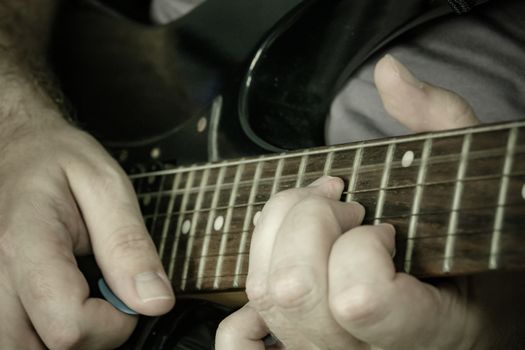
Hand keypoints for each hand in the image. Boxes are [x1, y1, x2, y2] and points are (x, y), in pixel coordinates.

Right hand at [0, 114, 173, 348]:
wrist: (16, 147)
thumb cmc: (59, 159)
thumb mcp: (107, 188)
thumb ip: (129, 246)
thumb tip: (154, 301)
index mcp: (25, 244)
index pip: (68, 327)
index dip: (112, 326)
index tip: (128, 299)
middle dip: (88, 338)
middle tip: (103, 300)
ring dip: (60, 339)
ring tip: (77, 298)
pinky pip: (11, 338)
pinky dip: (39, 334)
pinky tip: (54, 305)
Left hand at [215, 55, 494, 348]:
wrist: (464, 320)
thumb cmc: (476, 261)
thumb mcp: (473, 194)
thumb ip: (439, 125)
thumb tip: (389, 72)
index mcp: (426, 330)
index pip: (358, 297)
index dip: (361, 243)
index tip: (382, 223)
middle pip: (293, 289)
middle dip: (308, 221)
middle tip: (341, 206)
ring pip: (263, 297)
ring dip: (277, 236)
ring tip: (316, 222)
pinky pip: (239, 343)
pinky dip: (245, 304)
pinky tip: (279, 271)